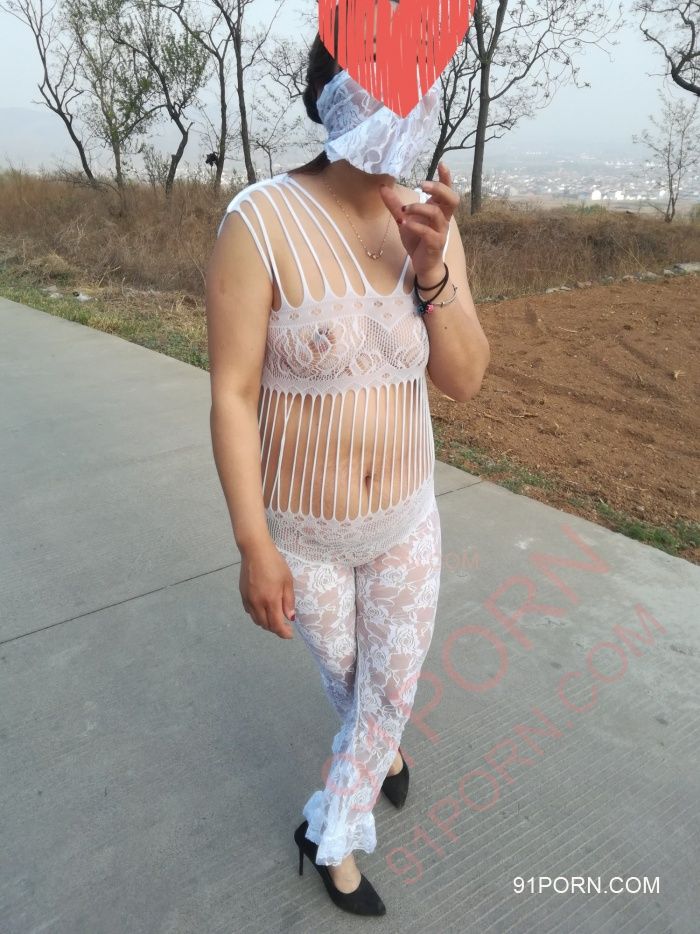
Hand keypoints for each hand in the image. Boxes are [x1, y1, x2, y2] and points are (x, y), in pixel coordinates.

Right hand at [239, 538, 295, 638]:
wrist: (255, 551)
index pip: (276, 624)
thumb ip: (288, 601)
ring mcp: (248, 599)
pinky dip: (257, 615)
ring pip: (256, 620)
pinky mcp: (242, 595)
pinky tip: (263, 609)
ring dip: (266, 623)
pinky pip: (249, 612)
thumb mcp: (287, 581)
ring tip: (274, 619)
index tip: (290, 635)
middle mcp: (257, 603)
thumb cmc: (275, 564)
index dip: (283, 633)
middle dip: (275, 629)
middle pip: (265, 625)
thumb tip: (290, 617)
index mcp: (270, 600)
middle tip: (284, 626)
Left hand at [379, 160, 459, 280]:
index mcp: (438, 210)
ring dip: (420, 208)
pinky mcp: (435, 244)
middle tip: (422, 185)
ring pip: (437, 214)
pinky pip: (428, 233)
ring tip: (404, 210)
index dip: (446, 178)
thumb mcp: (404, 219)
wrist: (423, 265)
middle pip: (451, 199)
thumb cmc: (417, 240)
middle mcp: (443, 219)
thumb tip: (382, 187)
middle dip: (439, 189)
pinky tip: (405, 224)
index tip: (441, 163)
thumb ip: (395, 204)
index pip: (447, 191)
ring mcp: (440, 232)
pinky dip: (416, 226)